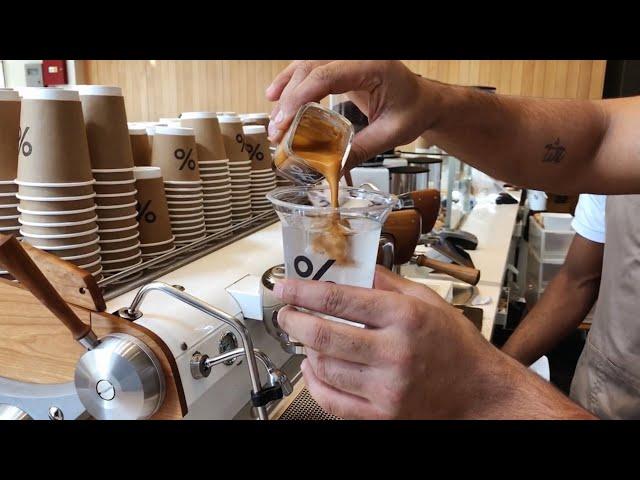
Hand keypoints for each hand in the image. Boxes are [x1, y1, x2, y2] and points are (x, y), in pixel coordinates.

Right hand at [265, 60, 439, 169]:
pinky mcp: (340, 67)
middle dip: (288, 100)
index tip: (285, 121)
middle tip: (277, 130)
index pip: (327, 75)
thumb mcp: (390, 134)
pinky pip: (309, 69)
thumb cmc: (413, 111)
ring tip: (275, 122)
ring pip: (305, 67)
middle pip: (310, 70)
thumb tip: (331, 171)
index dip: (300, 97)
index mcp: (373, 66)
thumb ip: (360, 150)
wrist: (423, 101)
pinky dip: (291, 82)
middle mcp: (357, 58)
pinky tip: (274, 95)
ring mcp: (347, 60)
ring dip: (285, 91)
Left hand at [273, 266, 501, 418]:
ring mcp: (387, 388)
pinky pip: (331, 401)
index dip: (303, 292)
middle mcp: (394, 353)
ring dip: (305, 350)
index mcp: (404, 317)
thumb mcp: (426, 300)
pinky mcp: (381, 415)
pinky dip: (314, 382)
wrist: (478, 393)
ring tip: (306, 338)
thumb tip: (350, 267)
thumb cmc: (454, 345)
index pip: (338, 300)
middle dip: (293, 321)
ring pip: (323, 367)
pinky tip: (314, 368)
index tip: (285, 288)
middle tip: (286, 314)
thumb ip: (385, 282)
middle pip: (323, 334)